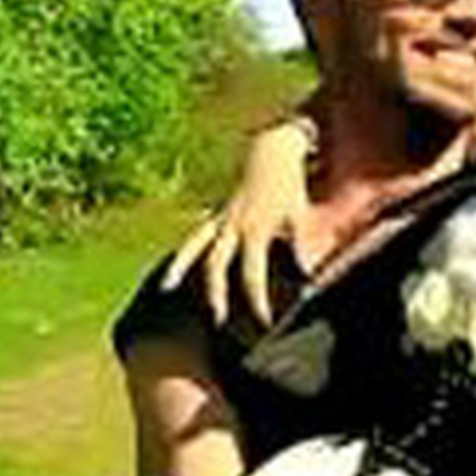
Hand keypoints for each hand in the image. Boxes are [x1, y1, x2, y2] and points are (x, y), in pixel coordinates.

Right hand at [161, 118, 314, 325]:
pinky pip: (194, 235)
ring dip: (181, 268)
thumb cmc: (288, 186)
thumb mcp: (298, 215)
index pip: (252, 275)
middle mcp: (230, 226)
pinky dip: (184, 251)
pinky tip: (172, 267)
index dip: (257, 301)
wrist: (271, 151)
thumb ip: (301, 246)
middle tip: (218, 322)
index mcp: (254, 230)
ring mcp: (219, 218)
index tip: (264, 323)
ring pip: (195, 248)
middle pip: (215, 266)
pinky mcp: (215, 214)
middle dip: (215, 294)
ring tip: (167, 289)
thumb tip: (309, 277)